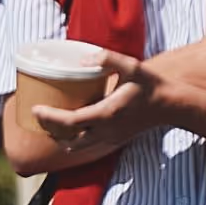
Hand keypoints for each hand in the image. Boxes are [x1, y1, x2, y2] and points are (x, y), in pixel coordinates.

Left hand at [16, 52, 159, 166]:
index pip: (70, 122)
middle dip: (49, 129)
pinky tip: (68, 127)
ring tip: (48, 123)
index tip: (35, 108)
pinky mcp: (114, 140)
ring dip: (60, 137)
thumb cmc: (151, 85)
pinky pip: (87, 145)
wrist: (171, 105)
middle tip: (36, 115)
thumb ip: (108, 59)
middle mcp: (106, 131)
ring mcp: (110, 138)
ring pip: (77, 146)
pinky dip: (73, 139)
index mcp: (107, 114)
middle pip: (68, 139)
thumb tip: (85, 58)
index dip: (49, 118)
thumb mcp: (132, 66)